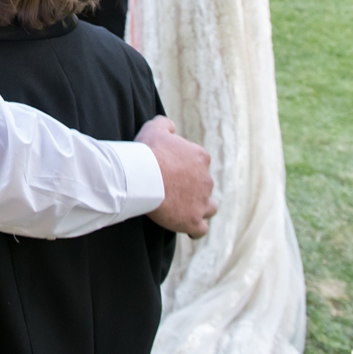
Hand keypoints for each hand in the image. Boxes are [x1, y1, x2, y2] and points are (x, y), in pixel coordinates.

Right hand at [138, 116, 216, 237]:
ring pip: (209, 207)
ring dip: (200, 208)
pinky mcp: (194, 221)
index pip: (199, 163)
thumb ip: (165, 124)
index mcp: (200, 157)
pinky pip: (201, 229)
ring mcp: (202, 202)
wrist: (142, 177)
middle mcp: (206, 179)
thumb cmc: (147, 152)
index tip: (171, 171)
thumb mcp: (155, 128)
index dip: (186, 168)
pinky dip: (195, 229)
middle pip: (204, 185)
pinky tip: (187, 229)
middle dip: (193, 188)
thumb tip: (171, 126)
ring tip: (184, 210)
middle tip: (172, 190)